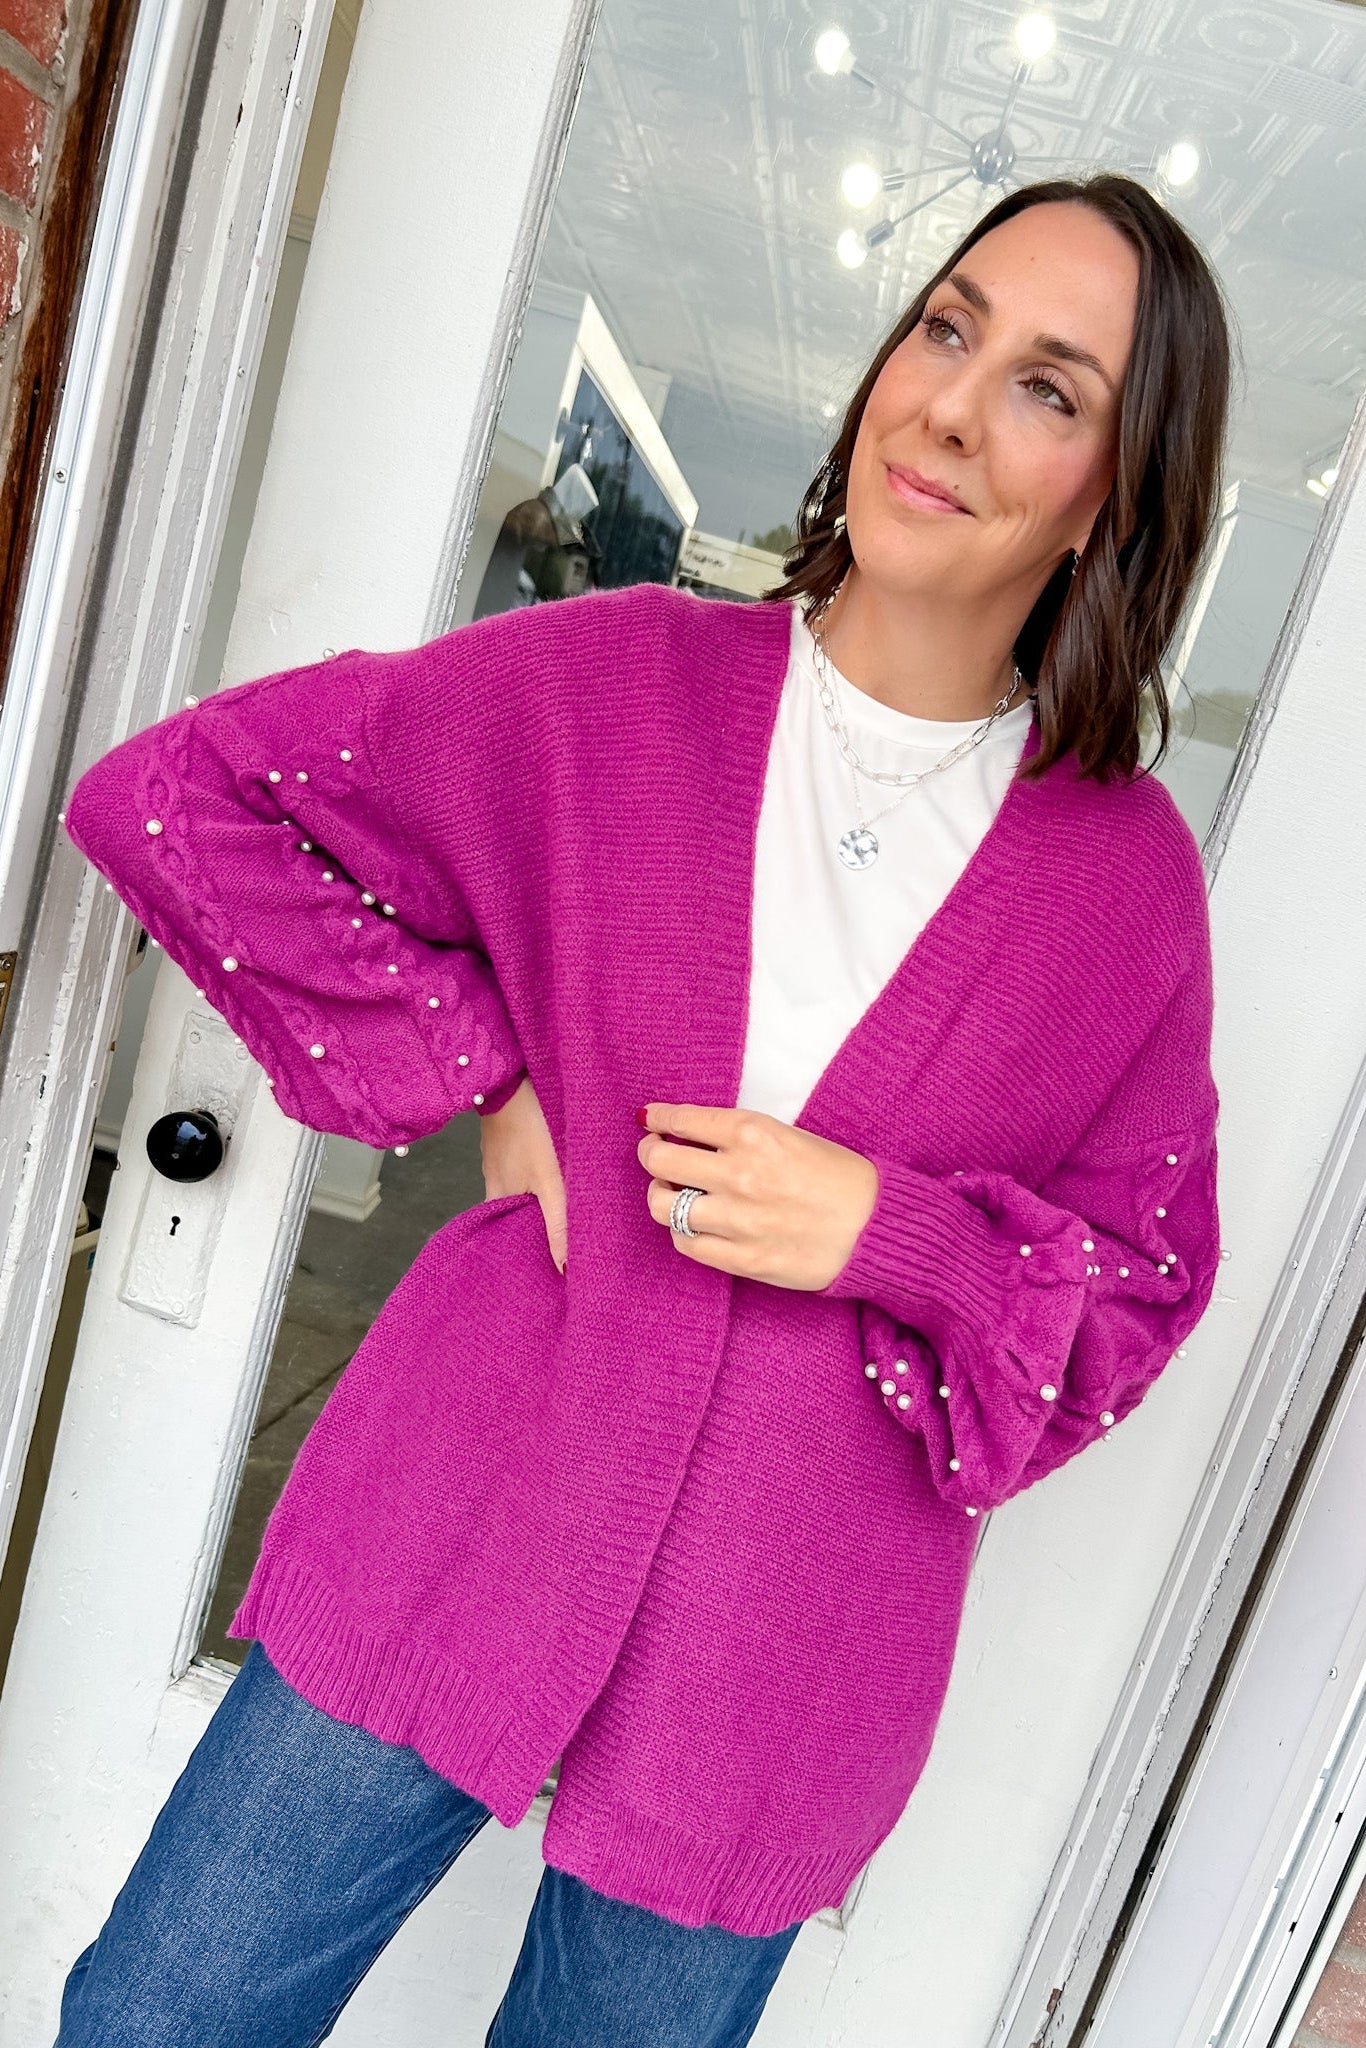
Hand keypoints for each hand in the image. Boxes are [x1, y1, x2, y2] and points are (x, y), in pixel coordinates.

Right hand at [478, 1075, 566, 1272]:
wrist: (510, 1076)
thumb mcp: (549, 1180)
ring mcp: (502, 1159)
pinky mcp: (511, 1140)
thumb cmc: (529, 1127)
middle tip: (569, 1245)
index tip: (551, 1269)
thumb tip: (565, 1269)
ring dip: (543, 1202)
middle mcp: (495, 1182)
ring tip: (571, 1213)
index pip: (512, 1238)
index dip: (530, 1254)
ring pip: (525, 1191)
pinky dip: (541, 1178)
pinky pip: (526, 1168)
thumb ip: (559, 1221)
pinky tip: (560, 1175)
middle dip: (540, 1230)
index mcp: (498, 1197)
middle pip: (520, 1216)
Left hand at [636, 1102, 878, 1289]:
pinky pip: (686, 1244)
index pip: (683, 1120)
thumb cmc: (838, 1177)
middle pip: (660, 1160)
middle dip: (650, 1153)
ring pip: (663, 1206)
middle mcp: (740, 1173)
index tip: (649, 1119)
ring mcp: (738, 1219)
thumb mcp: (789, 1136)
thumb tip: (687, 1133)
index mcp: (754, 1133)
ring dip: (660, 1196)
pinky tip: (694, 1224)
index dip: (658, 1118)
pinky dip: (682, 1231)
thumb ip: (739, 1135)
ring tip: (670, 1193)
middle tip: (654, 1154)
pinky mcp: (743, 1259)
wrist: (874, 1228)